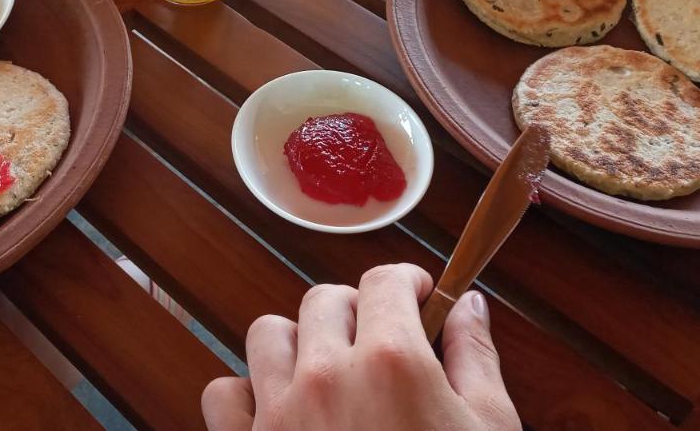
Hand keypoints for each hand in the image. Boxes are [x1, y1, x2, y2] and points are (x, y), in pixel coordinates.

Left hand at [202, 264, 518, 430]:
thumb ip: (476, 358)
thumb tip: (470, 305)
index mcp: (392, 362)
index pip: (384, 283)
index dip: (406, 283)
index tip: (418, 298)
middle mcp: (326, 376)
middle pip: (324, 301)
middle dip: (355, 311)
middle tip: (379, 341)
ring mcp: (278, 416)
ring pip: (266, 335)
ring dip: (297, 343)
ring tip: (326, 371)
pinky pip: (223, 395)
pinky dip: (246, 395)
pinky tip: (280, 412)